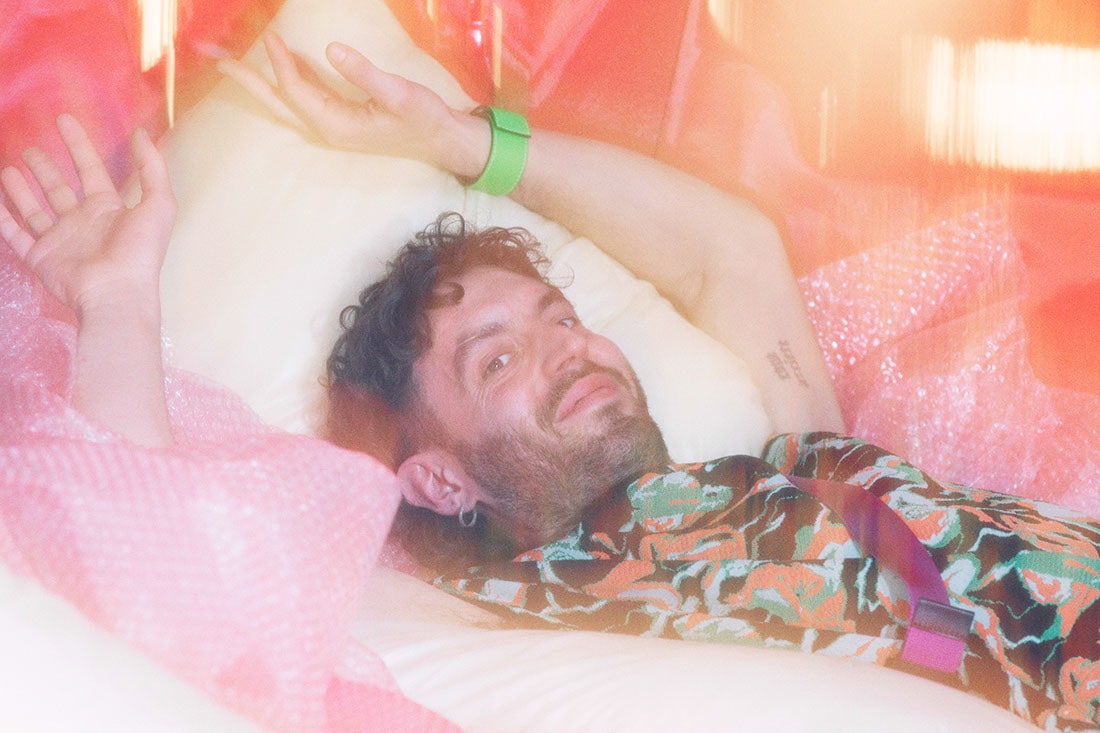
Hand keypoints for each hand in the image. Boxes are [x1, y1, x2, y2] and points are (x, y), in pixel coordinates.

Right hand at [0, 114, 175, 315]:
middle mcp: (82, 222)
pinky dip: (3, 217)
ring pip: (35, 209)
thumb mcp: (158, 204)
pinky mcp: (40, 257)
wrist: (116, 292)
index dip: (79, 144)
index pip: (91, 169)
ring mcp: (60, 240)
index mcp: (109, 210)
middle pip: (59, 188)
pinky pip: (15, 234)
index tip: (64, 120)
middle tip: (30, 149)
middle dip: (45, 169)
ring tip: (9, 168)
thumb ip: (152, 168)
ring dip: (22, 189)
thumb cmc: (139, 251)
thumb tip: (143, 134)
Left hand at [218, 33, 486, 175]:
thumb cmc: (424, 120)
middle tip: (218, 63)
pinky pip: (303, 101)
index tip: (273, 35)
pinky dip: (287, 84)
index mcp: (337, 125)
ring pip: (287, 103)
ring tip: (237, 65)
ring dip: (263, 83)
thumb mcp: (400, 94)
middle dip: (250, 83)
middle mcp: (328, 129)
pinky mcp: (341, 122)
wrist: (444, 141)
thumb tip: (332, 48)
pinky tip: (282, 68)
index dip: (283, 62)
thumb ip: (365, 73)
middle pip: (278, 103)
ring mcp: (333, 127)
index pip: (298, 90)